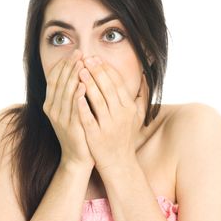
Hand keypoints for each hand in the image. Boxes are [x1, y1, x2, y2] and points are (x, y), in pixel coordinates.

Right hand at [43, 49, 95, 170]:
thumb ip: (70, 92)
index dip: (63, 65)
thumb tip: (76, 70)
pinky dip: (78, 95)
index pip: (54, 78)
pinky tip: (84, 85)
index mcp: (50, 104)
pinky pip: (74, 108)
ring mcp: (60, 119)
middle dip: (69, 66)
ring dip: (73, 77)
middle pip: (59, 83)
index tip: (73, 53)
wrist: (78, 156)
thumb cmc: (77, 130)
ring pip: (65, 93)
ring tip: (82, 64)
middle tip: (79, 53)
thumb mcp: (70, 110)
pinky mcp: (70, 127)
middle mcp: (52, 110)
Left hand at [77, 55, 148, 172]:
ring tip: (80, 71)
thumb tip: (144, 75)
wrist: (119, 162)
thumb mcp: (136, 115)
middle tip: (86, 59)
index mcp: (129, 107)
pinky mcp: (96, 136)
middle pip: (108, 89)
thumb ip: (141, 95)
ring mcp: (109, 126)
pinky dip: (83, 106)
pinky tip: (76, 95)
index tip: (96, 58)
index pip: (117, 83)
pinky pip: (89, 118)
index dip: (106, 69)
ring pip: (98, 101)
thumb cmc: (125, 135)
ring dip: (89, 85)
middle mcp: (121, 115)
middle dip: (97, 72)